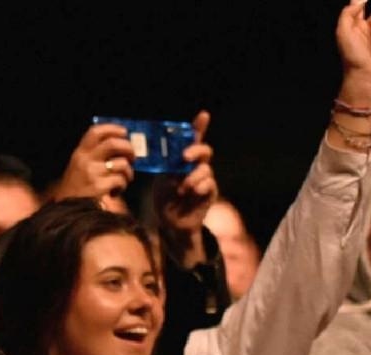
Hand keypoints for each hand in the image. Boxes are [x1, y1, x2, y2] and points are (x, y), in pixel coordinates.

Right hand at [54, 124, 137, 207]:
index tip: (124, 132)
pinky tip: (116, 191)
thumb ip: (94, 155)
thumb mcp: (79, 166)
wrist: (66, 210)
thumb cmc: (76, 188)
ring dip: (128, 172)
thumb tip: (120, 146)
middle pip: (113, 143)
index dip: (112, 128)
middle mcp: (85, 160)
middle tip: (132, 157)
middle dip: (128, 148)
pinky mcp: (99, 187)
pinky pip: (120, 181)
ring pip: (121, 163)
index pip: (96, 132)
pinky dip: (123, 186)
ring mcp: (92, 173)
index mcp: (80, 153)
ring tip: (124, 179)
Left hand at [152, 111, 216, 239]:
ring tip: (182, 189)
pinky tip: (192, 193)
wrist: (171, 223)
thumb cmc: (165, 199)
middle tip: (184, 157)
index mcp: (183, 161)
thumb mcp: (161, 181)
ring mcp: (204, 178)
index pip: (193, 140)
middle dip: (195, 150)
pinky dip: (199, 187)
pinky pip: (208, 184)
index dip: (199, 127)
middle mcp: (196, 166)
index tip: (203, 115)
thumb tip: (170, 155)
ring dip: (192, 177)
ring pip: (205, 169)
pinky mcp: (210, 192)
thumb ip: (167, 167)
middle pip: (204, 150)